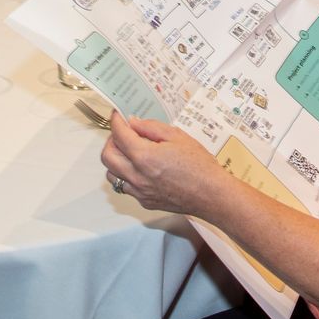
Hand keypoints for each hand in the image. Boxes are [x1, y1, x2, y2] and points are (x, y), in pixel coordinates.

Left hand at [100, 112, 230, 216]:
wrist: (211, 194)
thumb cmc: (199, 166)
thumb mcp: (177, 136)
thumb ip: (151, 127)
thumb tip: (134, 123)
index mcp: (145, 157)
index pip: (119, 135)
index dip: (116, 122)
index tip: (118, 116)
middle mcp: (138, 176)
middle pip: (107, 156)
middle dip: (111, 140)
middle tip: (122, 133)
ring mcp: (140, 191)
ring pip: (111, 175)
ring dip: (115, 160)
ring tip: (129, 152)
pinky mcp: (144, 202)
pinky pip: (125, 187)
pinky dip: (125, 175)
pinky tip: (139, 168)